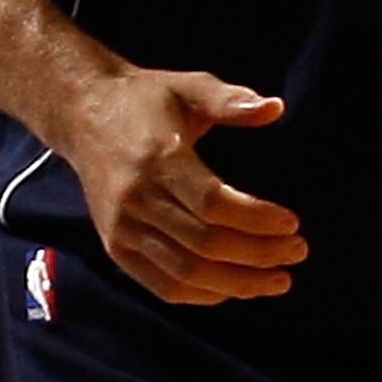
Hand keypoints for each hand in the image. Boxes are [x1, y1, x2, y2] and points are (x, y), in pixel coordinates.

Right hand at [64, 65, 305, 304]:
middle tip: (298, 251)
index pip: (214, 204)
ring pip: (187, 274)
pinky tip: (237, 288)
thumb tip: (276, 108)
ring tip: (278, 279)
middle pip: (205, 244)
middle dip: (259, 255)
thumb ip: (229, 100)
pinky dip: (205, 295)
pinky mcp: (116, 246)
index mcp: (158, 158)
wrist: (83, 113)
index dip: (257, 220)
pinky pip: (164, 286)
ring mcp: (122, 228)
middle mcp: (136, 198)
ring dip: (239, 284)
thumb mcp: (187, 86)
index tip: (293, 223)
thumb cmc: (146, 99)